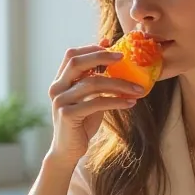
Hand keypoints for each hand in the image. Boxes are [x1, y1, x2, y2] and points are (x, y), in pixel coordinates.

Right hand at [46, 44, 145, 165]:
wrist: (69, 150)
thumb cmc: (81, 122)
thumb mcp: (88, 98)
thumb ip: (94, 82)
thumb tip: (115, 62)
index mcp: (60, 81)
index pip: (71, 56)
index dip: (91, 48)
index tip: (110, 44)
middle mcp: (57, 88)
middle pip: (77, 62)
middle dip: (101, 56)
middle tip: (123, 57)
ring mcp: (61, 101)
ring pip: (91, 83)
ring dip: (118, 83)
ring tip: (137, 88)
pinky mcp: (68, 115)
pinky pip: (96, 102)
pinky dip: (116, 100)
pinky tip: (130, 102)